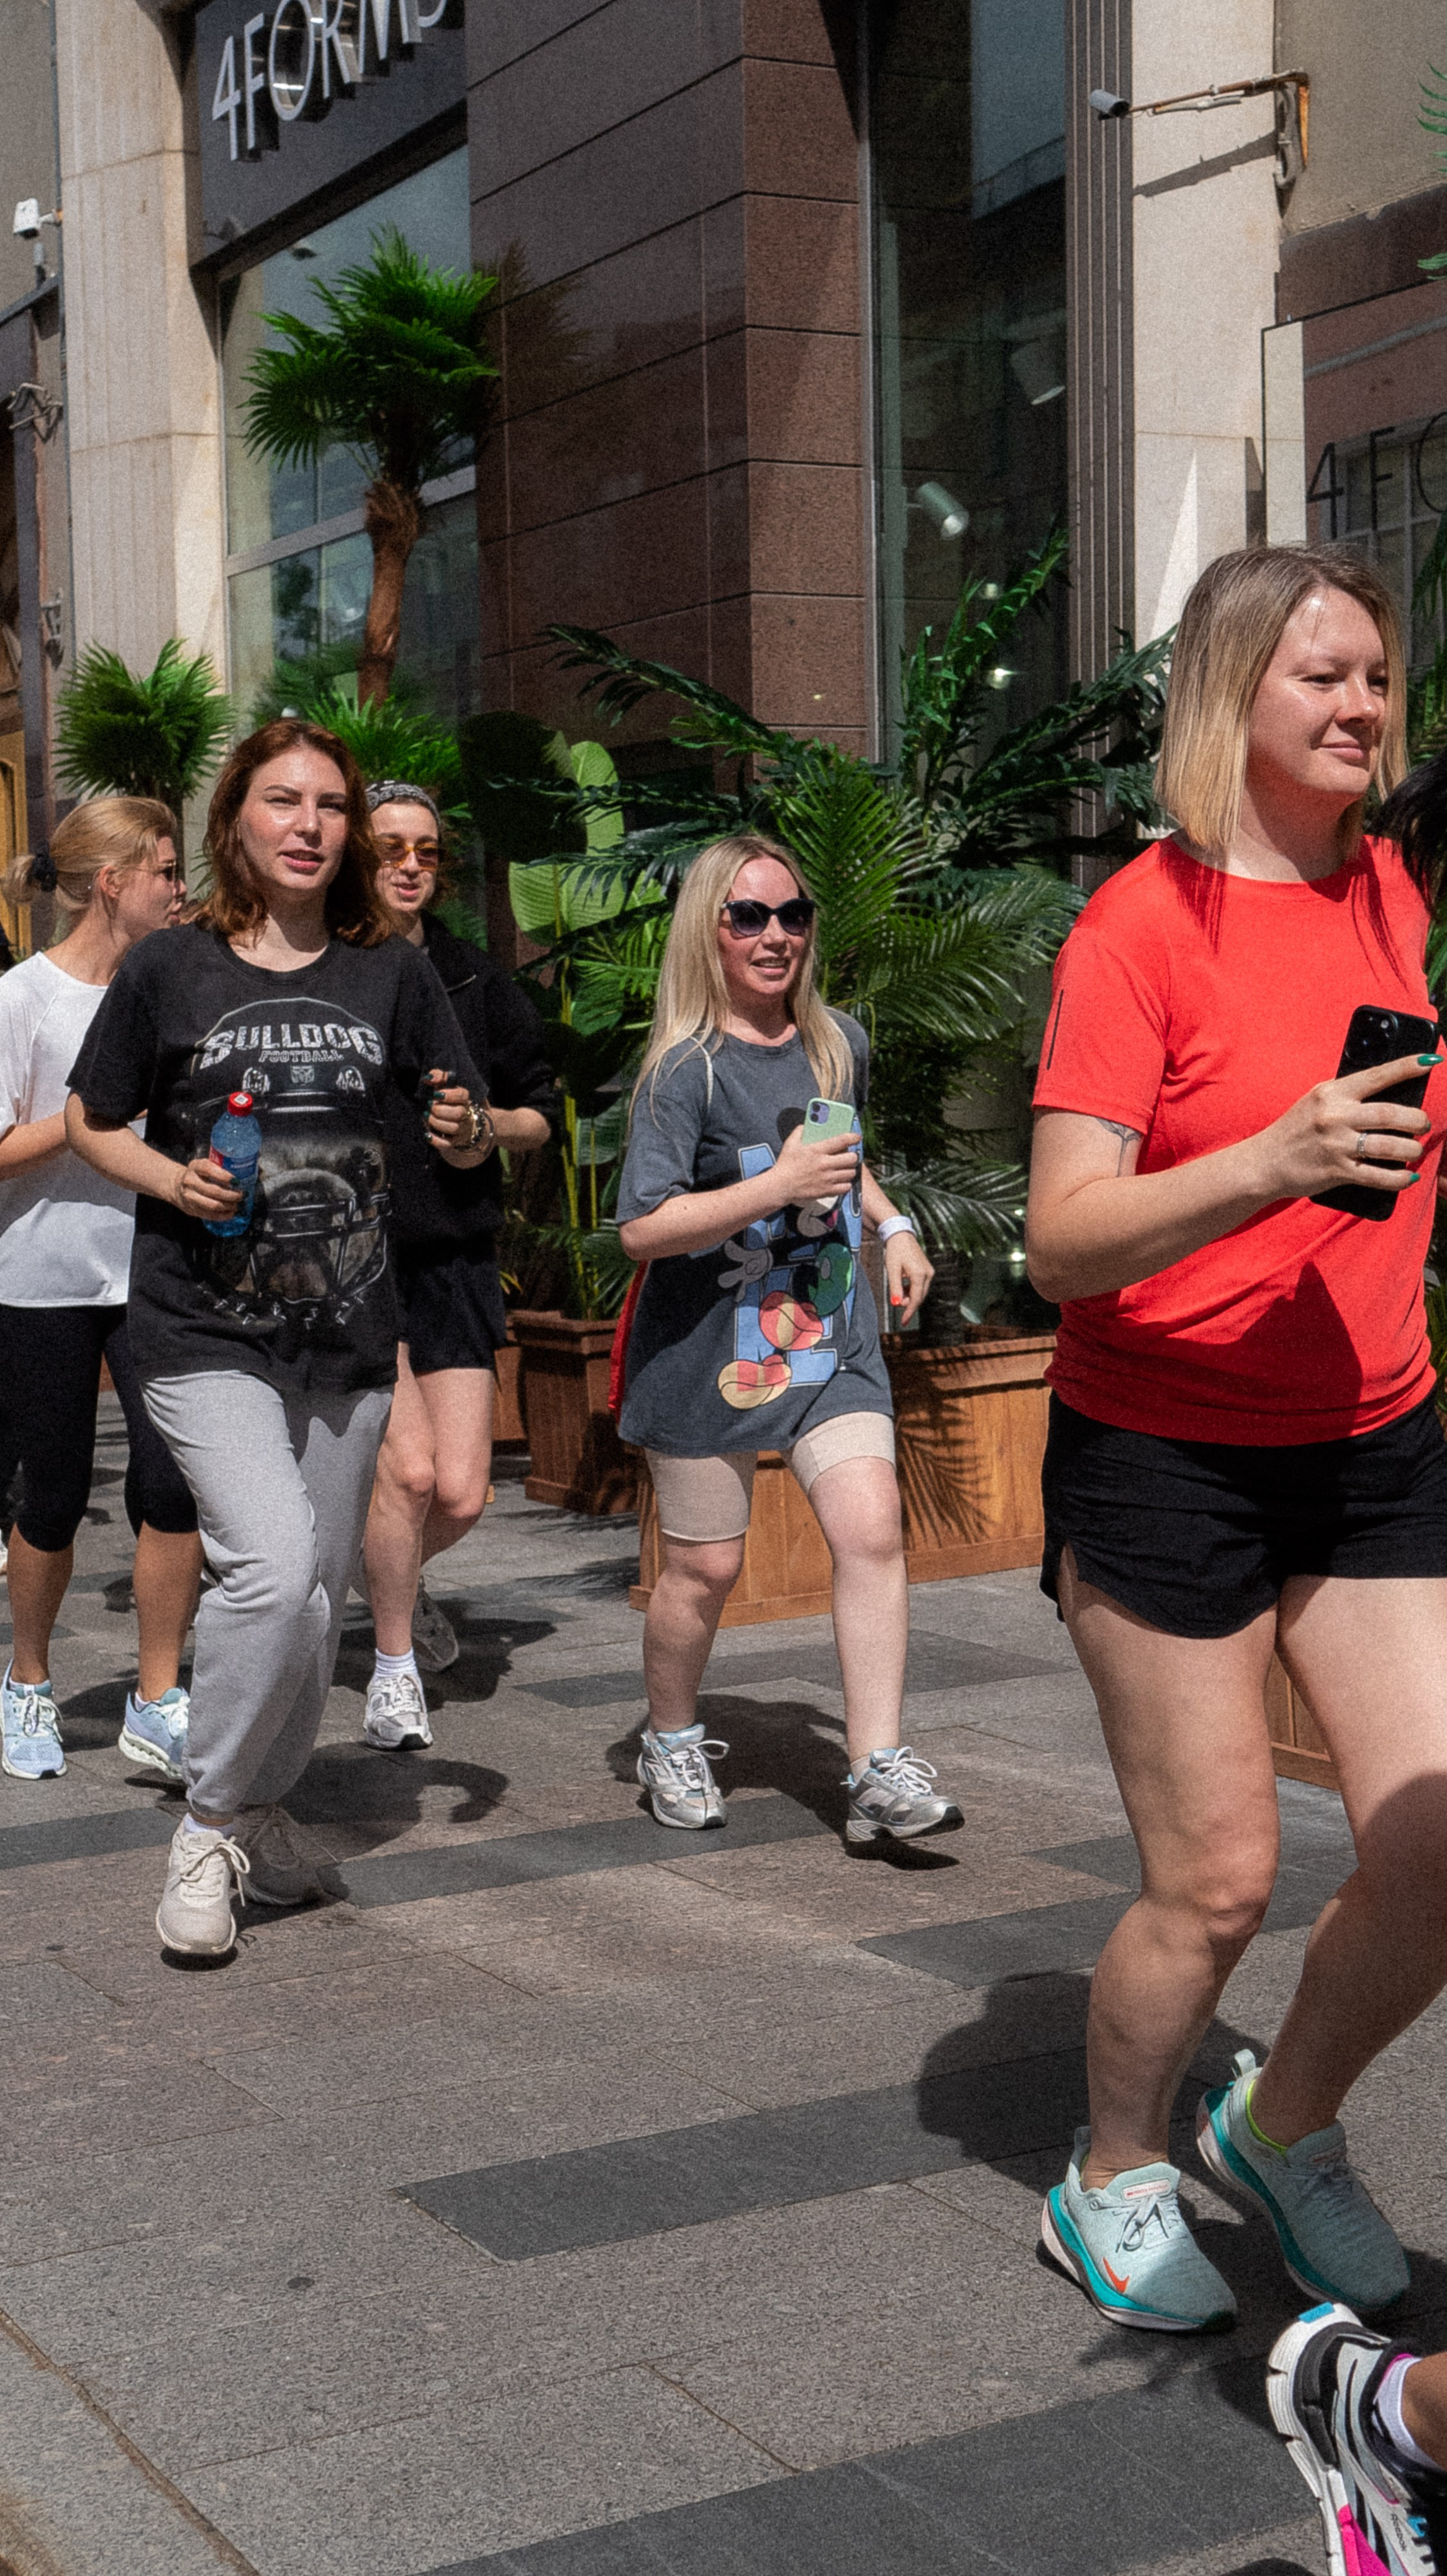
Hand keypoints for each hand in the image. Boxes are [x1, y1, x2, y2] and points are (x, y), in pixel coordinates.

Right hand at [172, 1157, 242, 1220]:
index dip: (224, 1176)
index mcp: (195, 1167)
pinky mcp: (192, 1209)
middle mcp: (190, 1181)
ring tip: (237, 1204)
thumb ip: (219, 1167)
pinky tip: (231, 1212)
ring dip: (229, 1206)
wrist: (178, 1185)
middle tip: (241, 1195)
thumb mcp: (205, 1165)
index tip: (237, 1181)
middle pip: (214, 1191)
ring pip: (213, 1205)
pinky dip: (223, 1215)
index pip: (209, 1170)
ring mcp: (190, 1196)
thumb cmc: (198, 1174)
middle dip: (231, 1195)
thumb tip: (244, 1174)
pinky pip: (210, 1215)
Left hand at [425, 1074, 492, 1157]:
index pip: (463, 1095)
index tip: (437, 1094)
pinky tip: (428, 1134)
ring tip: (427, 1117)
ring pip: (454, 1128)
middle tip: (429, 1106)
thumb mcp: (444, 1085)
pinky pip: (448, 1144)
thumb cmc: (447, 1099)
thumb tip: (428, 1078)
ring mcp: (462, 1128)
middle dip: (440, 1110)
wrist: (460, 1119)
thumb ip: (438, 1076)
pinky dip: (436, 1140)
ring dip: (437, 1123)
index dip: (450, 1095)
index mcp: (464, 1098)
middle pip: (459, 1113)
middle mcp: (465, 1113)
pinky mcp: (455, 1140)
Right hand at [771, 1120, 860, 1209]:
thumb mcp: (791, 1143)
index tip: (857, 1137)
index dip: (853, 1137)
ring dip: (849, 1169)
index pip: (841, 1140)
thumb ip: (800, 1131)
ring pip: (850, 1173)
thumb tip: (808, 1125)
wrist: (780, 1186)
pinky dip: (845, 1183)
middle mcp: (824, 1164)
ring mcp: (827, 1178)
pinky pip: (845, 1187)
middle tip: (849, 1156)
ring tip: (845, 1168)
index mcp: (817, 1150)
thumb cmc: (785, 1164)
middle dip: (853, 1156)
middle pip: (851, 1158)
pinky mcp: (826, 1190)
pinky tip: (840, 1180)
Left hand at [884, 1230, 932, 1326]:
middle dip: (908, 1303)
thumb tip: (896, 1304)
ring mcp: (929, 1272)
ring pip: (920, 1292)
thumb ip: (895, 1288)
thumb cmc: (895, 1251)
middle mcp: (928, 1274)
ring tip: (898, 1290)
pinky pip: (921, 1285)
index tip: (903, 1322)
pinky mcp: (927, 1270)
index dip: (909, 1312)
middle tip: (896, 1301)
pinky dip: (912, 1290)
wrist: (900, 1235)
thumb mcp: (892, 1270)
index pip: (916, 1299)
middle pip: (919, 1297)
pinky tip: (903, 1286)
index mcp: (919, 1274)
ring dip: (910, 1296)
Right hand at [1248, 1052, 1440, 1202]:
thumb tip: (1391, 1097)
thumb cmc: (1296, 1130)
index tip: (1431, 1062)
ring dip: (1411, 1149)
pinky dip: (1399, 1178)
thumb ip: (1348, 1096)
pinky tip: (1410, 1176)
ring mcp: (1336, 1145)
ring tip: (1416, 1149)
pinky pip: (1378, 1176)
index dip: (1407, 1067)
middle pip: (1390, 1114)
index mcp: (1332, 1092)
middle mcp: (1335, 1116)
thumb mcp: (1317, 1101)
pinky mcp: (1337, 1172)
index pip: (1377, 1075)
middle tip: (1424, 1124)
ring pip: (1389, 1146)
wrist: (1264, 1162)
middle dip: (1416, 1120)